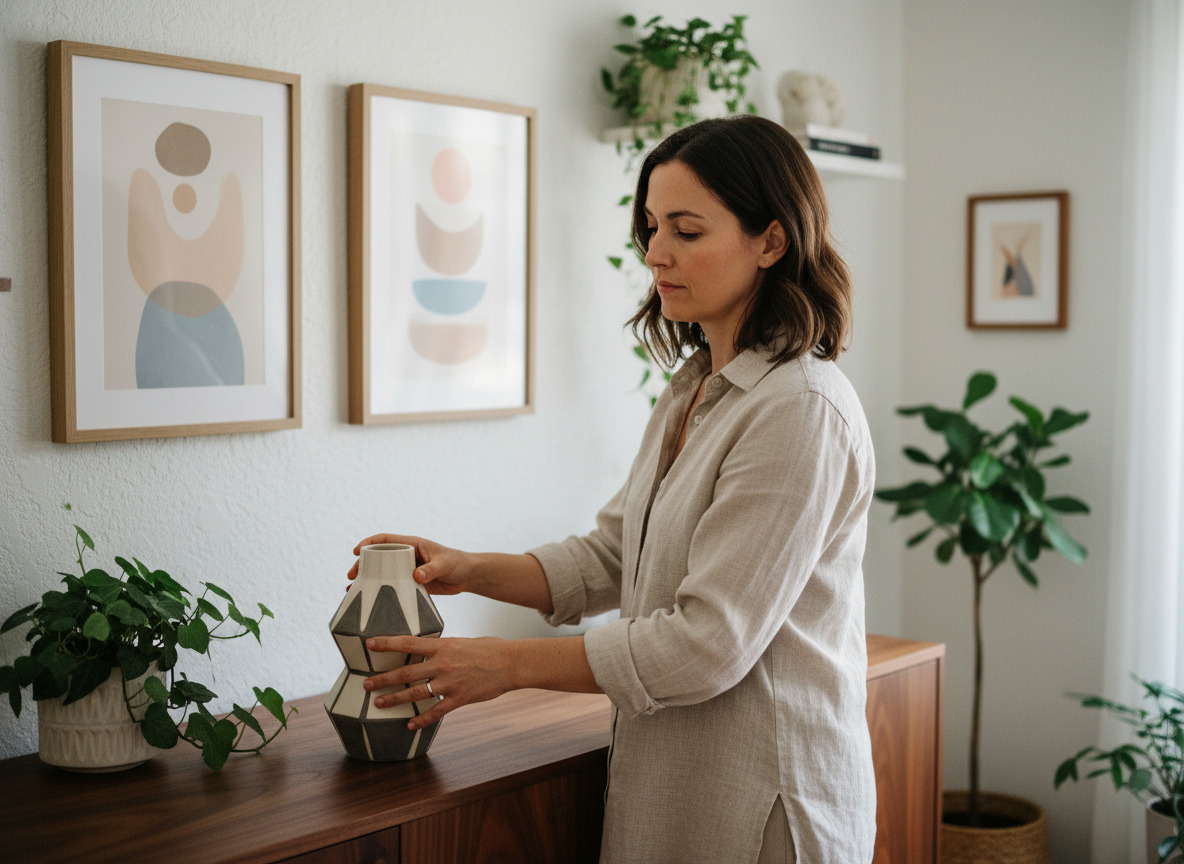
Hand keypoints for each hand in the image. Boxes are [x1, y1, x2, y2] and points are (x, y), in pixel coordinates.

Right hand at [348, 533, 469, 595]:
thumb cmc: (457, 563)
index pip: (385, 540)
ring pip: (382, 572)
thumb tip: (416, 575)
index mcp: (412, 544)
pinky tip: (369, 600)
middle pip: (379, 557)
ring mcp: (407, 570)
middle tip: (351, 575)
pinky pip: (392, 585)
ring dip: (367, 579)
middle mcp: (406, 556)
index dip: (369, 543)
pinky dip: (380, 591)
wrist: (468, 575)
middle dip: (362, 564)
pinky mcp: (411, 583)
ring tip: (352, 588)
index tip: (356, 551)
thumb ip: (431, 569)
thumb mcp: (444, 564)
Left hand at [363, 635, 515, 729]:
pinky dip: (421, 720)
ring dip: (394, 700)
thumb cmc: (488, 648)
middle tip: (366, 684)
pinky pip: (435, 712)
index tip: (369, 644)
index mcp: (442, 646)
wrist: (511, 663)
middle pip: (405, 673)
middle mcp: (441, 665)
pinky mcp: (459, 699)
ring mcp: (449, 683)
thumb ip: (442, 648)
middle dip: (382, 680)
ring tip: (378, 704)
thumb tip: (427, 650)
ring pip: (415, 694)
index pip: (407, 644)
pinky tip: (410, 725)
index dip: (386, 644)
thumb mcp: (461, 641)